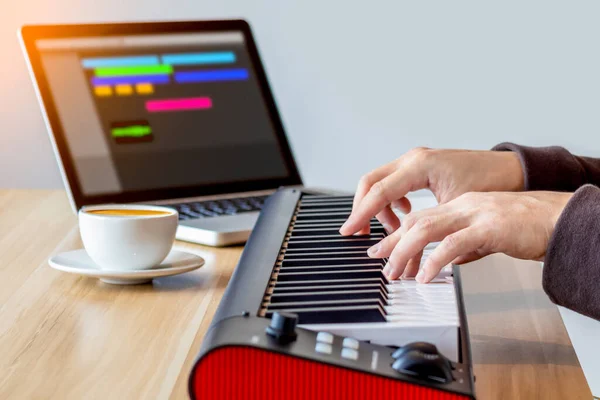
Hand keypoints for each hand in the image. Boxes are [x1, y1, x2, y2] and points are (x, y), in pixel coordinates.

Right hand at [339, 148, 524, 234]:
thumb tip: (407, 247)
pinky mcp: (421, 166)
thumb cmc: (492, 184)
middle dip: (363, 209)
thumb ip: (427, 224)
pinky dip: (393, 201)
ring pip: (381, 183)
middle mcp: (413, 159)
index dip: (360, 214)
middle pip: (371, 183)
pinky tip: (406, 214)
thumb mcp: (456, 208)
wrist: (513, 170)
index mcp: (419, 166)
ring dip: (381, 208)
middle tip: (360, 232)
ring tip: (394, 229)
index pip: (378, 192)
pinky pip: (394, 183)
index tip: (348, 231)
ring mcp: (416, 160)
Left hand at [366, 191, 571, 281]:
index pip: (420, 217)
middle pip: (416, 221)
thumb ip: (465, 246)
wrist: (560, 218)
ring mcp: (475, 214)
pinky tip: (425, 275)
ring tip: (395, 273)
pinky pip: (453, 244)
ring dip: (405, 252)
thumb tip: (445, 262)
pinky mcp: (489, 227)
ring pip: (427, 229)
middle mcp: (463, 206)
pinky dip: (434, 260)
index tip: (382, 251)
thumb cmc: (528, 227)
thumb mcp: (487, 236)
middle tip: (380, 264)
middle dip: (393, 243)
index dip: (397, 235)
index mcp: (461, 205)